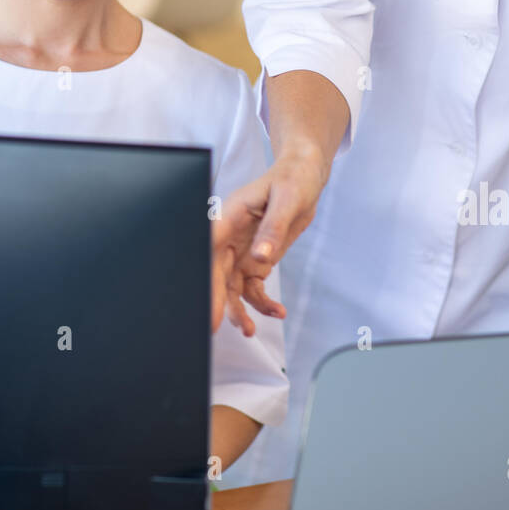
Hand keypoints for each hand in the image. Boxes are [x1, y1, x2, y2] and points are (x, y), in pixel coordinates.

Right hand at [211, 143, 329, 334]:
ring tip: (251, 330)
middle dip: (216, 301)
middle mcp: (230, 237)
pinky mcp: (256, 261)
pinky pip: (254, 288)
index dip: (203, 276)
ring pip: (232, 287)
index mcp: (229, 217)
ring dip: (239, 309)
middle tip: (215, 328)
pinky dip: (262, 303)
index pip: (209, 249)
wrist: (304, 179)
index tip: (204, 303)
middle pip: (216, 273)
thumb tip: (260, 257)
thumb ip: (272, 229)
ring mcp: (241, 252)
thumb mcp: (286, 201)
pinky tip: (277, 311)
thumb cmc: (292, 180)